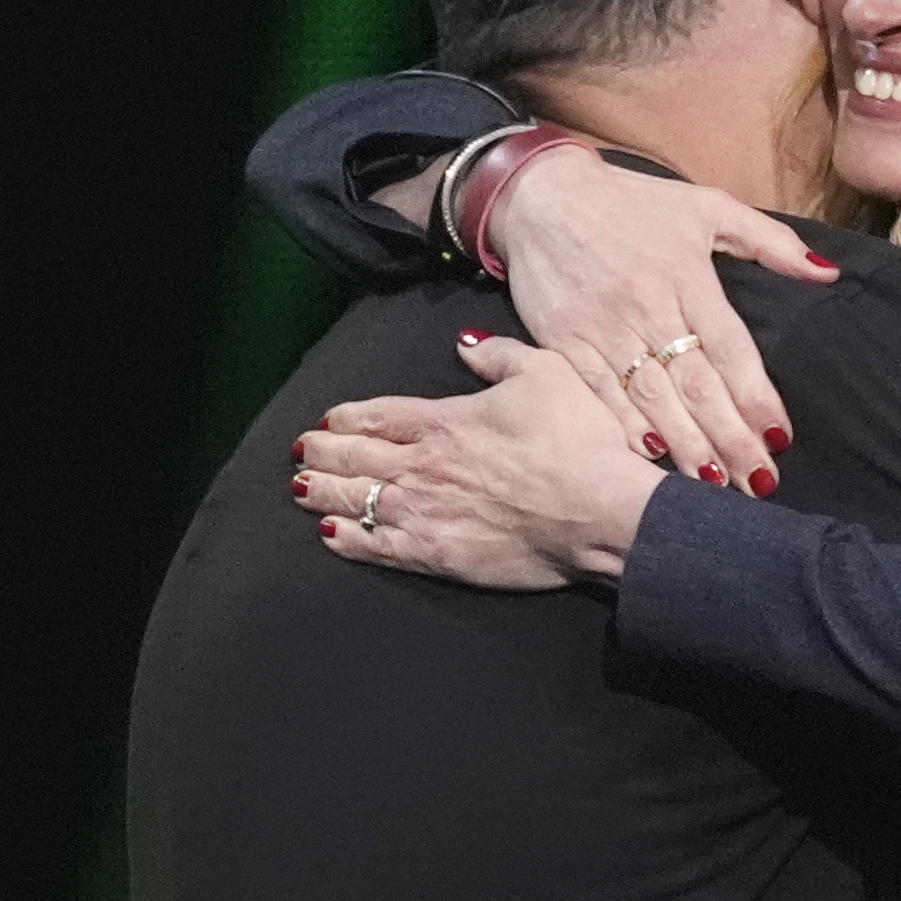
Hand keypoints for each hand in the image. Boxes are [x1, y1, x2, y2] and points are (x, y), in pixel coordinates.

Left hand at [293, 341, 662, 586]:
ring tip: (300, 489)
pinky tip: (331, 535)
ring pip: (357, 501)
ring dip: (322, 493)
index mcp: (444, 421)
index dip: (345, 418)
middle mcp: (424, 466)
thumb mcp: (545, 373)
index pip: (377, 417)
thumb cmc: (580, 441)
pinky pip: (379, 547)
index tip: (328, 421)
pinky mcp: (440, 555)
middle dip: (321, 454)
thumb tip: (466, 345)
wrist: (601, 511)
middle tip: (299, 453)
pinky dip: (349, 540)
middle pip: (355, 458)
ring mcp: (428, 513)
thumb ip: (499, 355)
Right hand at [483, 144, 837, 491]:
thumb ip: (771, 241)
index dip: (756, 396)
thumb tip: (826, 272)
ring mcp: (605, 328)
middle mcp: (649, 307)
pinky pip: (600, 395)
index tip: (779, 437)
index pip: (731, 349)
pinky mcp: (566, 344)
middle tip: (759, 482)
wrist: (541, 195)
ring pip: (653, 398)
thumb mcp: (706, 206)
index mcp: (688, 277)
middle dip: (732, 439)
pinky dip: (626, 428)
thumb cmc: (631, 204)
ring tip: (716, 486)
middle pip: (698, 385)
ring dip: (687, 446)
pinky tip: (651, 458)